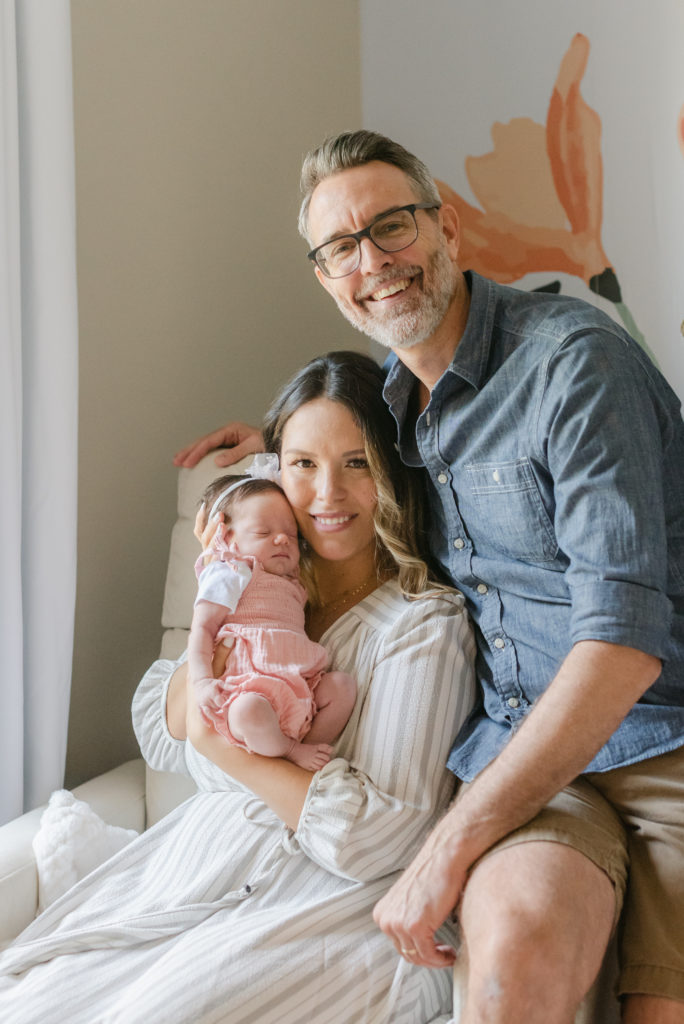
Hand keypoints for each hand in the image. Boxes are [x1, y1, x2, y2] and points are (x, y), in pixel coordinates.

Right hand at [173, 422, 263, 467]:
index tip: (187, 463)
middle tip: (176, 461)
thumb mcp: (254, 448)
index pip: (209, 441)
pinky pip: (212, 451)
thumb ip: (236, 454)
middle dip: (189, 451)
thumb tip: (216, 461)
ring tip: (179, 461)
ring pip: (206, 445)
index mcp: (232, 430)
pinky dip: (201, 456)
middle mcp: (228, 433)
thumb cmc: (270, 446)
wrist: (280, 446)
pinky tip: (193, 462)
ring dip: (192, 453)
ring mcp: (229, 439)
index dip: (197, 452)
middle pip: (204, 441)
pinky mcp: (230, 447)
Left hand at [373, 823, 468, 967]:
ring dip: (436, 960)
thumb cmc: (433, 875)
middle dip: (427, 958)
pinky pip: (428, 955)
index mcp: (381, 913)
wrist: (444, 858)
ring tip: (449, 953)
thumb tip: (416, 941)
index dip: (418, 951)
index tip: (434, 949)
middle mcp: (385, 920)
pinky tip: (451, 953)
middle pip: (407, 953)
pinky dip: (441, 959)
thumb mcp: (409, 900)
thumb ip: (406, 918)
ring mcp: (398, 924)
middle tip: (444, 953)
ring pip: (418, 957)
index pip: (398, 945)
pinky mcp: (415, 926)